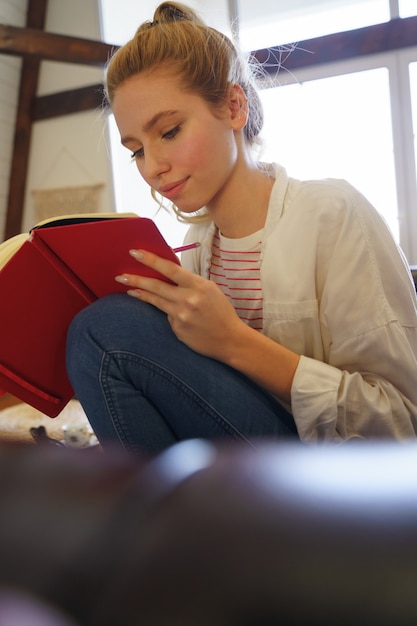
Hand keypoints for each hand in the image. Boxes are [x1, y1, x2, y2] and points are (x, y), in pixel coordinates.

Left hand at [115, 249, 245, 360]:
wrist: (230, 340)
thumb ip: (189, 282)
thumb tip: (168, 272)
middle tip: (120, 275)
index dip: (150, 260)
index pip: (170, 269)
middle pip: (156, 286)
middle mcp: (188, 300)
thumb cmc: (221, 312)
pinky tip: (178, 316)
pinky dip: (168, 313)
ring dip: (140, 293)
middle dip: (136, 278)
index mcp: (199, 285)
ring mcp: (181, 316)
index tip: (135, 252)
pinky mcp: (177, 329)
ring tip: (129, 288)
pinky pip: (167, 316)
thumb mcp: (210, 290)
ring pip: (155, 301)